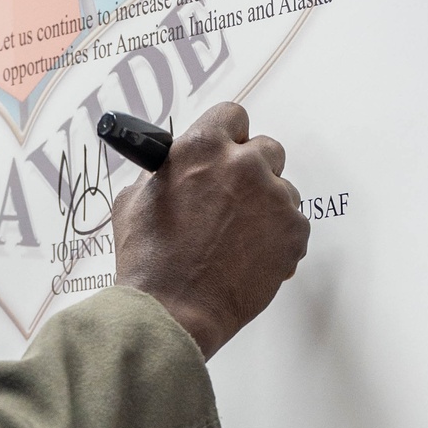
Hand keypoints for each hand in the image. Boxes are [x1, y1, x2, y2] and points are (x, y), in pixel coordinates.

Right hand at [112, 103, 309, 358]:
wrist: (173, 312)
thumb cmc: (150, 263)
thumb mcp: (134, 201)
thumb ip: (161, 173)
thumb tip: (173, 167)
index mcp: (200, 148)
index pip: (232, 115)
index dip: (227, 135)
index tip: (226, 148)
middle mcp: (242, 165)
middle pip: (265, 149)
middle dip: (251, 170)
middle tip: (233, 198)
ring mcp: (273, 198)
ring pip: (282, 189)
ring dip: (265, 207)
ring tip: (237, 238)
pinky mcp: (294, 232)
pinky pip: (294, 224)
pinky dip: (278, 238)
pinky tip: (250, 256)